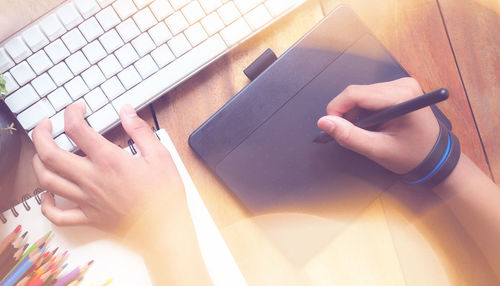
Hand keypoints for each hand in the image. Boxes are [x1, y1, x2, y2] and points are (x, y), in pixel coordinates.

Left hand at [31, 103, 183, 231]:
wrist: (164, 227)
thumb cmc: (164, 195)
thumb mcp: (160, 155)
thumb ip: (140, 131)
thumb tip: (127, 111)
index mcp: (109, 160)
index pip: (76, 130)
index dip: (71, 113)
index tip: (77, 110)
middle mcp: (92, 179)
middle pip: (49, 154)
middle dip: (40, 134)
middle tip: (45, 126)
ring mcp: (87, 199)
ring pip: (47, 180)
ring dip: (38, 163)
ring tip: (41, 153)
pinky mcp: (89, 217)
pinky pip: (57, 215)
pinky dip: (46, 204)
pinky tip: (48, 195)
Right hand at [317, 77, 439, 173]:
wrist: (434, 157)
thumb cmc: (412, 155)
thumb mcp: (378, 150)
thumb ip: (349, 136)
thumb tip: (324, 123)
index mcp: (401, 97)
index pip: (355, 94)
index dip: (336, 109)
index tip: (331, 126)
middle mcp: (402, 85)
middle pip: (356, 93)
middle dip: (347, 114)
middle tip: (353, 134)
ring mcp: (401, 85)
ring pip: (361, 94)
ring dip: (356, 113)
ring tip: (368, 132)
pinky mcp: (399, 89)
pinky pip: (369, 95)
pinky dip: (365, 111)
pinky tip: (374, 125)